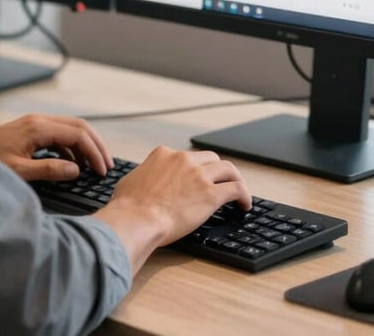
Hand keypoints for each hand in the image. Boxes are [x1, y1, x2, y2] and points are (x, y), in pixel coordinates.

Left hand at [0, 114, 113, 181]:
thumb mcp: (19, 171)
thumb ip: (49, 170)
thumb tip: (76, 170)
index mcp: (38, 127)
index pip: (77, 134)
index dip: (94, 152)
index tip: (102, 171)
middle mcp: (38, 121)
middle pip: (78, 126)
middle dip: (96, 145)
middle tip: (107, 166)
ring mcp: (34, 124)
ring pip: (70, 129)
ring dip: (85, 146)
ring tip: (94, 167)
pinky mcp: (30, 131)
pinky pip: (58, 135)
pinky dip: (71, 148)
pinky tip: (73, 165)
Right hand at [94, 147, 250, 271]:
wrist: (138, 218)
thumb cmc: (129, 206)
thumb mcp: (131, 180)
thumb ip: (143, 176)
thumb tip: (143, 182)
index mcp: (164, 154)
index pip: (186, 157)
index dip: (194, 168)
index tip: (196, 179)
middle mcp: (183, 159)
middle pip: (210, 159)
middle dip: (216, 171)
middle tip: (220, 183)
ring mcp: (198, 175)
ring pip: (228, 169)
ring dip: (235, 179)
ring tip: (239, 191)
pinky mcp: (211, 194)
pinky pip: (236, 189)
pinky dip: (244, 195)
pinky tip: (244, 205)